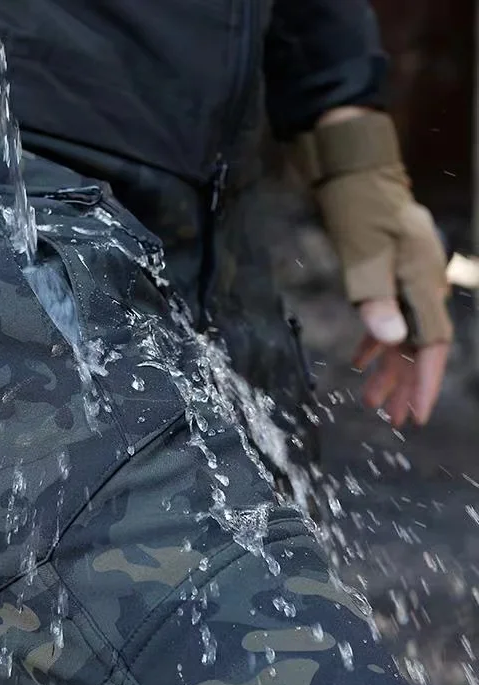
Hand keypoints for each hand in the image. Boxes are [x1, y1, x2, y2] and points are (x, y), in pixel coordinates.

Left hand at [296, 109, 452, 426]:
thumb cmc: (359, 206)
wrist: (353, 166)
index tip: (418, 414)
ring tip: (373, 400)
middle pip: (419, 345)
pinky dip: (373, 341)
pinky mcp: (386, 272)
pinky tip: (360, 361)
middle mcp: (419, 284)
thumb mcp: (362, 251)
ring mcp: (404, 278)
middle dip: (407, 383)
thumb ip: (374, 296)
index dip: (427, 381)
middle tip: (394, 418)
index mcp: (422, 282)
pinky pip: (385, 316)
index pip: (432, 344)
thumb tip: (391, 339)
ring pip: (401, 334)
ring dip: (387, 367)